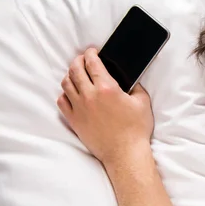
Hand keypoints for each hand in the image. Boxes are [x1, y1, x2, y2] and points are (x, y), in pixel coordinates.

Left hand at [57, 48, 153, 164]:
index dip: (91, 54)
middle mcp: (90, 96)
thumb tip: (130, 80)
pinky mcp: (74, 120)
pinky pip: (62, 102)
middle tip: (83, 59)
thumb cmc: (136, 129)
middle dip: (78, 60)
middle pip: (75, 70)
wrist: (125, 153)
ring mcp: (79, 108)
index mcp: (107, 88)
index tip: (92, 51)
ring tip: (76, 74)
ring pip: (66, 84)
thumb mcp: (143, 103)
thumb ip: (135, 87)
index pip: (93, 63)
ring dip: (70, 75)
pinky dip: (65, 94)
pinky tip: (71, 93)